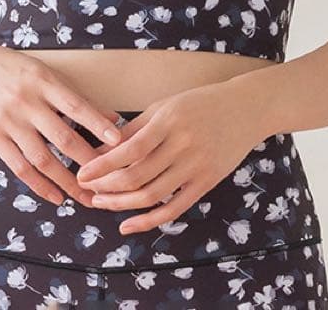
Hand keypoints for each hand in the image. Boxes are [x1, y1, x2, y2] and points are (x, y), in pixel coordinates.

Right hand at [0, 41, 124, 208]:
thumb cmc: (15, 69)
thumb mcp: (45, 73)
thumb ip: (76, 97)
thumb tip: (113, 117)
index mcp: (43, 82)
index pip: (76, 105)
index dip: (97, 124)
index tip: (119, 140)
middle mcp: (27, 102)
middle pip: (62, 136)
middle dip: (87, 161)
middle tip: (109, 181)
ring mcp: (9, 121)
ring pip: (42, 158)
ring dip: (66, 181)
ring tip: (87, 197)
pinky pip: (20, 167)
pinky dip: (39, 185)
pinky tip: (56, 197)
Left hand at [75, 78, 267, 234]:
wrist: (246, 109)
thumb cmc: (198, 104)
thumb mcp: (165, 107)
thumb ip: (134, 129)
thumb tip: (101, 151)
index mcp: (168, 120)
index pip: (129, 149)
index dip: (102, 165)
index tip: (82, 174)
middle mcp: (182, 144)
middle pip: (137, 176)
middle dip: (106, 187)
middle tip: (86, 190)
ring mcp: (196, 165)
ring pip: (152, 195)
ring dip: (121, 205)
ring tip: (100, 203)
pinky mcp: (207, 182)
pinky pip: (174, 208)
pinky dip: (149, 221)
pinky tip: (128, 224)